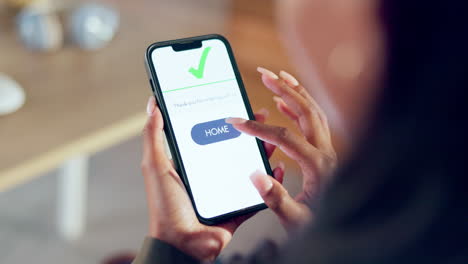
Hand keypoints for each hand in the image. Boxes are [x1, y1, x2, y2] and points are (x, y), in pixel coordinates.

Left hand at [141, 96, 283, 261]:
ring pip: (248, 165)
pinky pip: (258, 192)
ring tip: (271, 137)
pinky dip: (269, 181)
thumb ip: (154, 136)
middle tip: (259, 114)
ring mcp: (225, 190)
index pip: (209, 132)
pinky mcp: (238, 206)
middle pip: (233, 146)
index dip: (223, 117)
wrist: (181, 244)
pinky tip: (277, 167)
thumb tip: (153, 105)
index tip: (234, 102)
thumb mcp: (155, 166)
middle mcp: (209, 173)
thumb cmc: (165, 207)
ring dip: (261, 150)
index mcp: (192, 162)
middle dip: (247, 130)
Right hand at [226, 67, 336, 233]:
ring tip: (276, 78)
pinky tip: (283, 104)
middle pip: (306, 111)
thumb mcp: (296, 220)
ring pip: (313, 112)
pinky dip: (299, 107)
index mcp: (318, 166)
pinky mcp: (326, 154)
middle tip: (264, 73)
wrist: (347, 232)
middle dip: (284, 89)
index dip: (258, 128)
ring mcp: (328, 151)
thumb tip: (256, 175)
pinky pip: (314, 122)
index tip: (236, 122)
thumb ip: (276, 199)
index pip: (285, 136)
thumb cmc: (321, 228)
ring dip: (295, 92)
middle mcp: (327, 153)